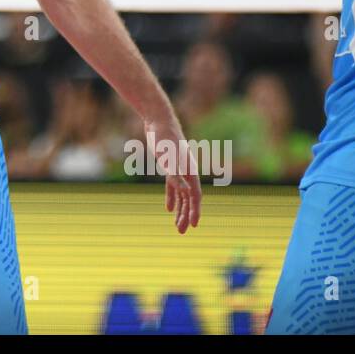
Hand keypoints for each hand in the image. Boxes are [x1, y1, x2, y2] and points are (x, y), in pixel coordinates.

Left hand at [146, 120, 202, 234]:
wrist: (159, 122)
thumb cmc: (165, 139)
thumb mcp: (168, 157)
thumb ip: (176, 175)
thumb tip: (185, 192)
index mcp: (190, 171)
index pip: (195, 196)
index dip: (195, 211)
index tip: (193, 225)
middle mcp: (188, 171)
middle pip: (190, 198)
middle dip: (187, 215)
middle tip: (181, 232)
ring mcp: (179, 169)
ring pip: (182, 194)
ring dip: (180, 210)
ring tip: (177, 226)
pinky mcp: (170, 166)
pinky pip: (173, 187)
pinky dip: (172, 198)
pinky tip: (169, 209)